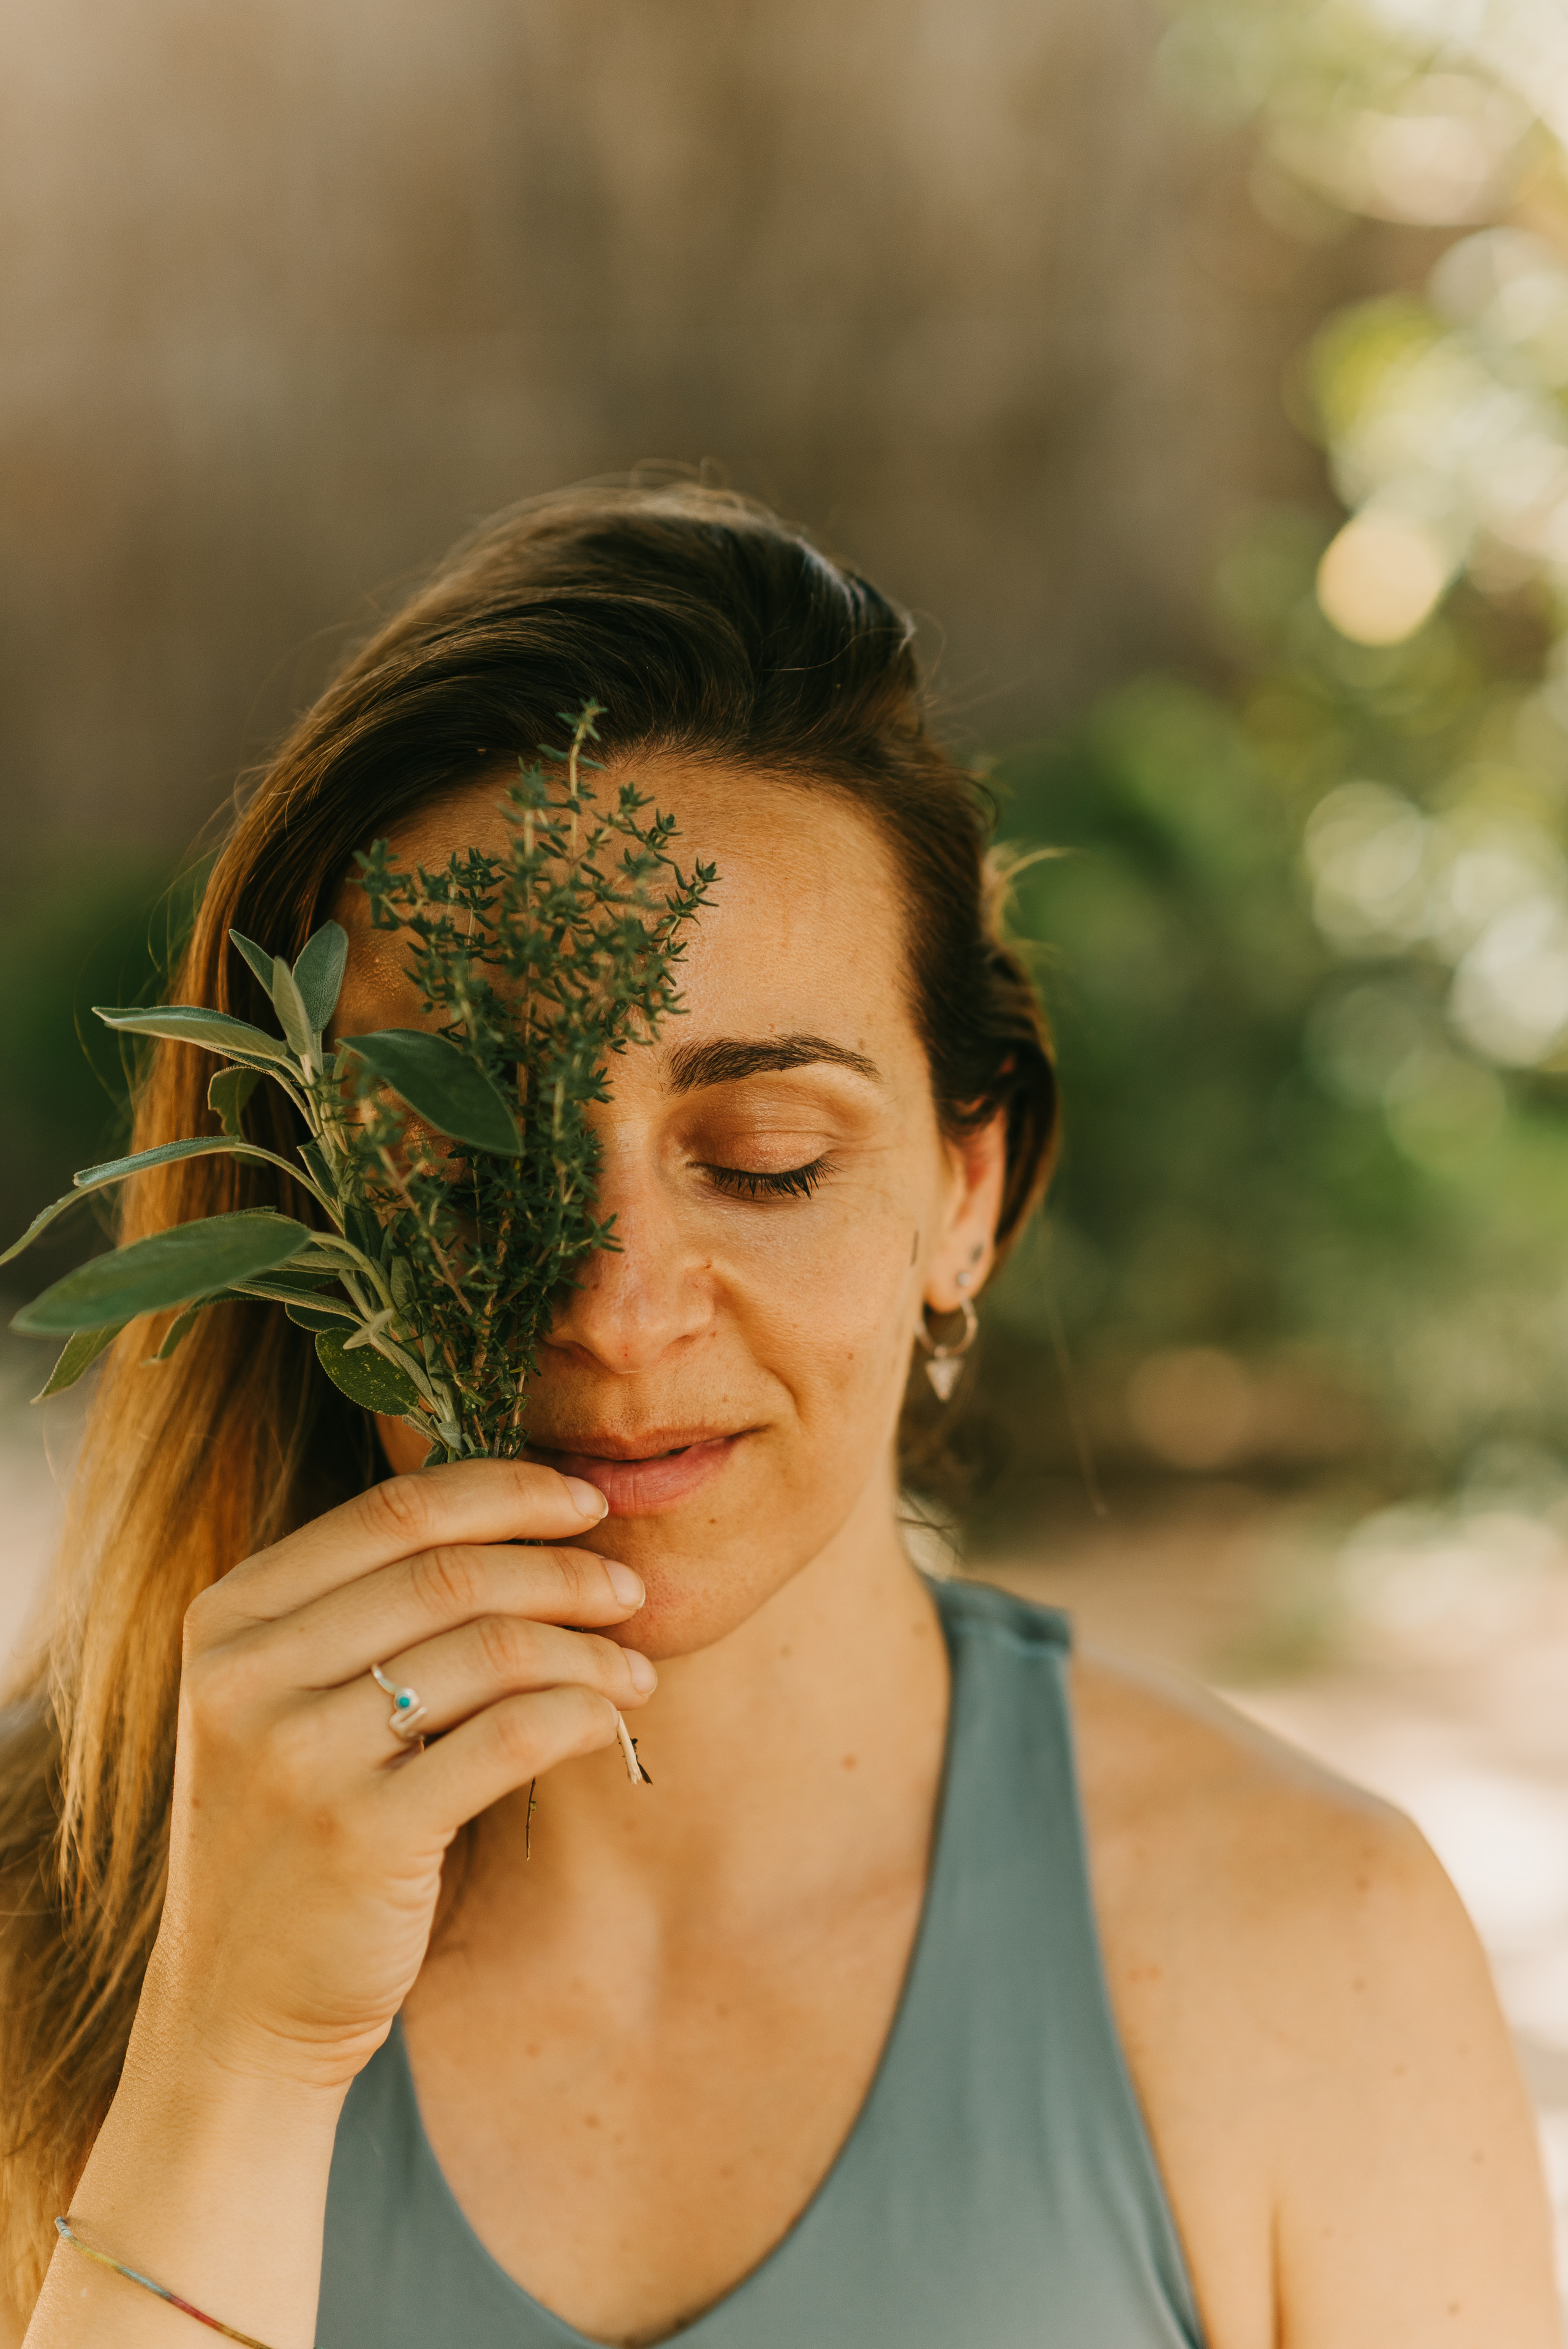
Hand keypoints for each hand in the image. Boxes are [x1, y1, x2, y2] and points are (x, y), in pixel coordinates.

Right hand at [140, 1458, 652, 2095]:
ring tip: (633, 1669)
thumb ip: (360, 1612)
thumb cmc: (291, 1833)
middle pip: (449, 1574)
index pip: (392, 1512)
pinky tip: (609, 1722)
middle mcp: (247, 1676)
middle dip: (563, 1570)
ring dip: (588, 1650)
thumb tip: (521, 1521)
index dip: (505, 1492)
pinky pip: (508, 1739)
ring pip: (490, 1651)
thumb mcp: (284, 1701)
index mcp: (230, 1619)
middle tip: (629, 1587)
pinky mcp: (359, 1838)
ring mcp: (297, 1758)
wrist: (234, 2004)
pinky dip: (579, 1715)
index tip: (584, 1499)